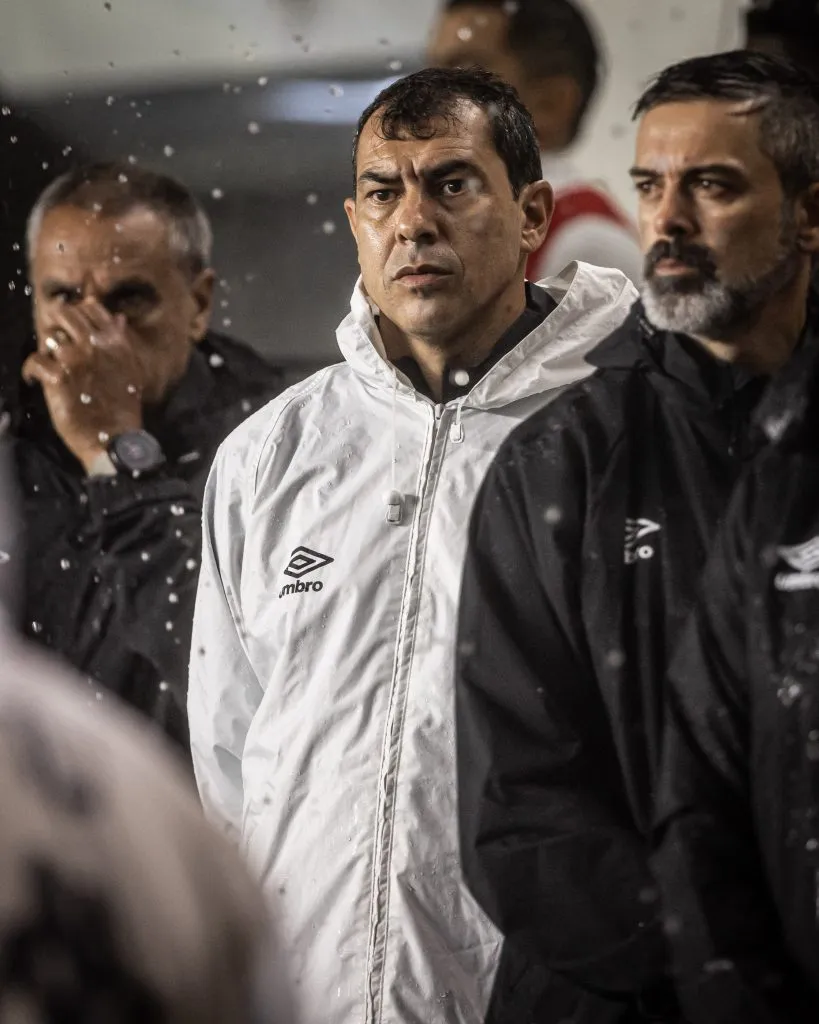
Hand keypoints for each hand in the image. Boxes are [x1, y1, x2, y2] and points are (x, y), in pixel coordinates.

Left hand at [23, 301, 145, 472]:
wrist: (113, 437)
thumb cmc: (125, 406)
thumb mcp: (131, 369)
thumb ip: (121, 341)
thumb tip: (119, 318)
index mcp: (115, 342)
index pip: (91, 308)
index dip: (79, 311)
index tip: (74, 321)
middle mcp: (93, 345)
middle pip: (65, 314)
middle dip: (57, 322)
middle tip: (57, 338)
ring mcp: (74, 360)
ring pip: (48, 337)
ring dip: (47, 349)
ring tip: (50, 363)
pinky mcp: (57, 377)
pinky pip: (34, 361)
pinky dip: (31, 371)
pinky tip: (36, 380)